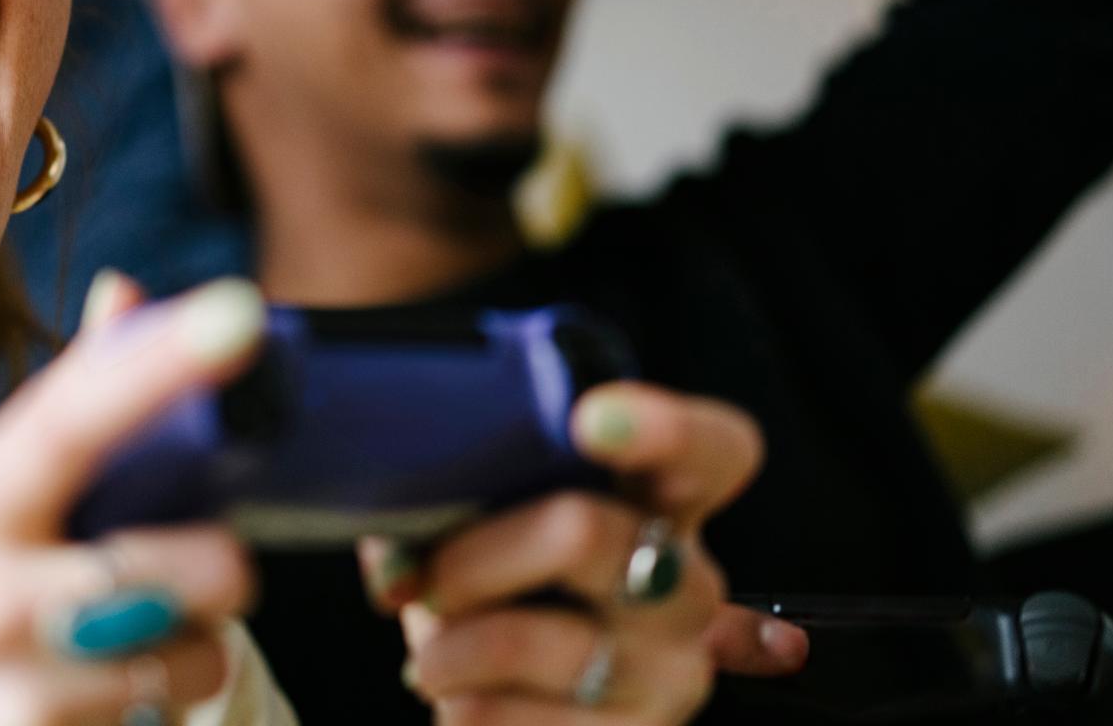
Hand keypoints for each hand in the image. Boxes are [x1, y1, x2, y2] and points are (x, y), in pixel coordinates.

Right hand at [0, 277, 264, 724]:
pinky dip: (155, 714)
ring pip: (196, 657)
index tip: (237, 312)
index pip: (70, 420)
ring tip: (113, 659)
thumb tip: (128, 289)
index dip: (158, 365)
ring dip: (187, 659)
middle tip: (176, 583)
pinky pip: (167, 720)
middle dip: (218, 573)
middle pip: (195, 563)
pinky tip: (84, 715)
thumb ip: (60, 418)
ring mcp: (11, 690)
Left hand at [362, 382, 805, 723]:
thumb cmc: (504, 589)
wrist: (521, 704)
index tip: (589, 417)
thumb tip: (399, 536)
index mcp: (660, 503)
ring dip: (451, 646)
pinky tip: (460, 695)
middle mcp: (685, 584)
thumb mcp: (489, 528)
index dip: (667, 428)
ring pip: (531, 639)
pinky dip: (461, 705)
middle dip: (474, 552)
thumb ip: (460, 499)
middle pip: (584, 531)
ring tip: (430, 656)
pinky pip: (515, 719)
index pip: (714, 451)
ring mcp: (671, 671)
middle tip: (425, 579)